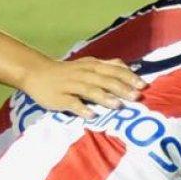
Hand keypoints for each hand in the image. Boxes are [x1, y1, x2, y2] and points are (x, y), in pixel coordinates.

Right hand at [18, 57, 145, 119]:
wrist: (36, 73)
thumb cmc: (69, 72)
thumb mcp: (89, 64)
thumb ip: (108, 66)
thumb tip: (131, 69)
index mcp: (91, 66)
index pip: (112, 69)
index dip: (128, 77)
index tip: (144, 85)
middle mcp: (82, 74)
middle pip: (104, 79)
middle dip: (121, 88)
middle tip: (137, 97)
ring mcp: (70, 85)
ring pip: (89, 90)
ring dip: (104, 97)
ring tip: (118, 105)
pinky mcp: (59, 97)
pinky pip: (71, 103)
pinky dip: (82, 108)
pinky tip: (92, 115)